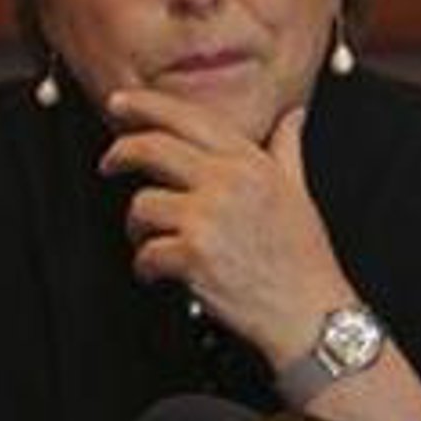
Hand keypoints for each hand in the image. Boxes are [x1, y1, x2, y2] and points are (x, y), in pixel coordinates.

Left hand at [100, 93, 350, 367]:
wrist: (312, 317)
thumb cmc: (304, 260)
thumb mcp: (298, 192)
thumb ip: (286, 148)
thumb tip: (292, 116)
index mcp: (248, 162)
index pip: (187, 117)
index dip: (146, 105)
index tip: (120, 103)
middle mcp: (226, 182)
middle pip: (152, 148)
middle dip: (120, 153)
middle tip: (108, 164)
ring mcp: (208, 218)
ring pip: (142, 205)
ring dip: (138, 227)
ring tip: (151, 241)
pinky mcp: (195, 257)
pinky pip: (147, 252)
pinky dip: (145, 266)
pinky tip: (157, 272)